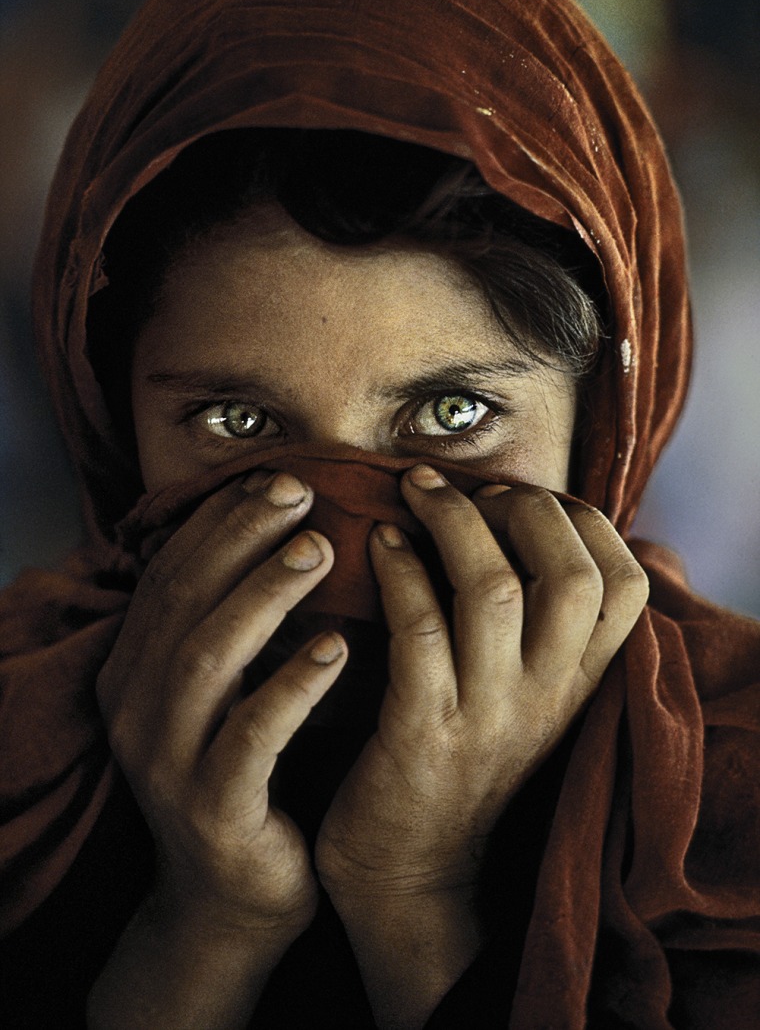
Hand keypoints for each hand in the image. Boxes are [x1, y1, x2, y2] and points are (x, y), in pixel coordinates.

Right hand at [96, 470, 346, 937]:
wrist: (230, 900)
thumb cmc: (246, 775)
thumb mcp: (228, 692)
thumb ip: (239, 624)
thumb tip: (294, 533)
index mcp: (134, 670)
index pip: (171, 574)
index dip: (221, 521)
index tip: (279, 478)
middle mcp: (135, 708)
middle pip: (184, 600)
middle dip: (241, 538)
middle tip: (301, 492)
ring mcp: (166, 761)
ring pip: (208, 658)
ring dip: (264, 595)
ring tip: (320, 551)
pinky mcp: (212, 809)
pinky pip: (252, 736)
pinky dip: (293, 685)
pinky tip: (339, 648)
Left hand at [316, 464, 648, 899]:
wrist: (409, 879)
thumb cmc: (461, 764)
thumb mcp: (527, 702)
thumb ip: (544, 632)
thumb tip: (537, 528)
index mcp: (578, 685)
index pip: (624, 585)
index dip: (582, 521)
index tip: (521, 496)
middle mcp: (546, 698)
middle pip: (571, 575)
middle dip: (521, 506)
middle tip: (467, 487)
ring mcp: (487, 717)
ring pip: (495, 591)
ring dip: (453, 521)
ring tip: (414, 489)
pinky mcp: (421, 735)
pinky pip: (418, 630)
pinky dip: (399, 570)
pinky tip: (378, 541)